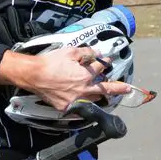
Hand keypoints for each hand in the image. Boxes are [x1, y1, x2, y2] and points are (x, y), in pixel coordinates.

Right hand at [0, 46, 130, 111]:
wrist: (33, 75)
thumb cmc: (50, 62)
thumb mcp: (70, 52)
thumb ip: (86, 52)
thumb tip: (97, 52)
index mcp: (85, 75)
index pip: (100, 68)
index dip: (105, 62)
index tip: (107, 60)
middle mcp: (83, 90)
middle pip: (105, 89)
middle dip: (118, 88)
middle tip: (128, 89)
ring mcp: (75, 100)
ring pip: (93, 99)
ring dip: (100, 95)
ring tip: (108, 95)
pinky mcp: (66, 107)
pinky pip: (79, 107)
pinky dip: (84, 104)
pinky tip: (86, 102)